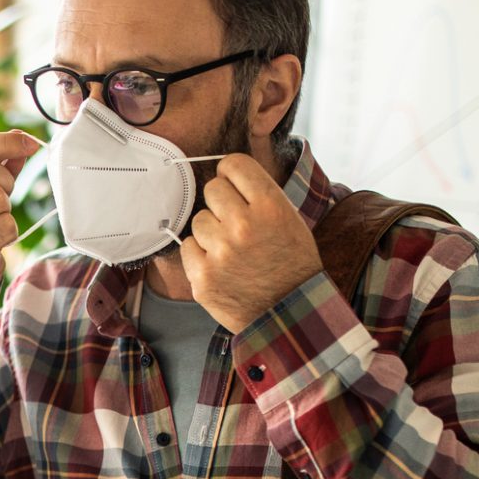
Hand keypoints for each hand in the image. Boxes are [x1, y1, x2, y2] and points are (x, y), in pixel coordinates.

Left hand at [177, 153, 322, 332]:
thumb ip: (259, 195)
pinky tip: (220, 265)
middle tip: (235, 222)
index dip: (231, 172)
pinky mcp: (202, 276)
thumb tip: (227, 172)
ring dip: (211, 231)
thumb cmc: (291, 264)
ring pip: (199, 219)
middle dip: (222, 202)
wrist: (289, 314)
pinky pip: (188, 246)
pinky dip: (200, 254)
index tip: (232, 183)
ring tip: (231, 249)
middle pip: (213, 188)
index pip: (234, 164)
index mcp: (270, 206)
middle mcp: (243, 225)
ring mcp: (220, 252)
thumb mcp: (290, 220)